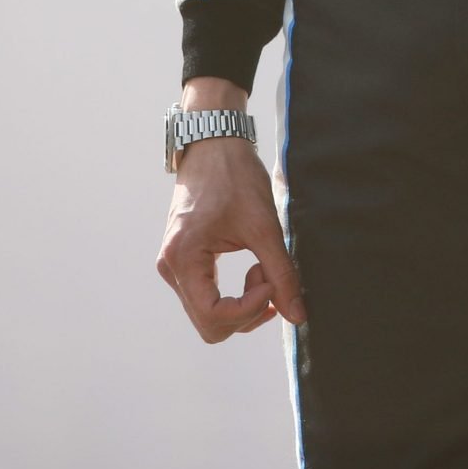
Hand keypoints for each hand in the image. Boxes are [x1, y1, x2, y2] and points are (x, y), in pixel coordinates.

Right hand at [154, 78, 304, 342]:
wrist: (215, 144)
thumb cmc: (236, 177)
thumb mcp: (265, 225)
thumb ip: (282, 274)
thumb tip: (297, 317)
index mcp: (183, 259)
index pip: (212, 316)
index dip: (249, 309)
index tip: (272, 283)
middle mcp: (170, 269)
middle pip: (209, 324)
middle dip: (247, 309)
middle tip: (270, 275)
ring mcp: (174, 267)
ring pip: (209, 314)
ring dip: (242, 302)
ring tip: (263, 266)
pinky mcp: (185, 263)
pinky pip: (208, 297)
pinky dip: (234, 293)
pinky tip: (254, 267)